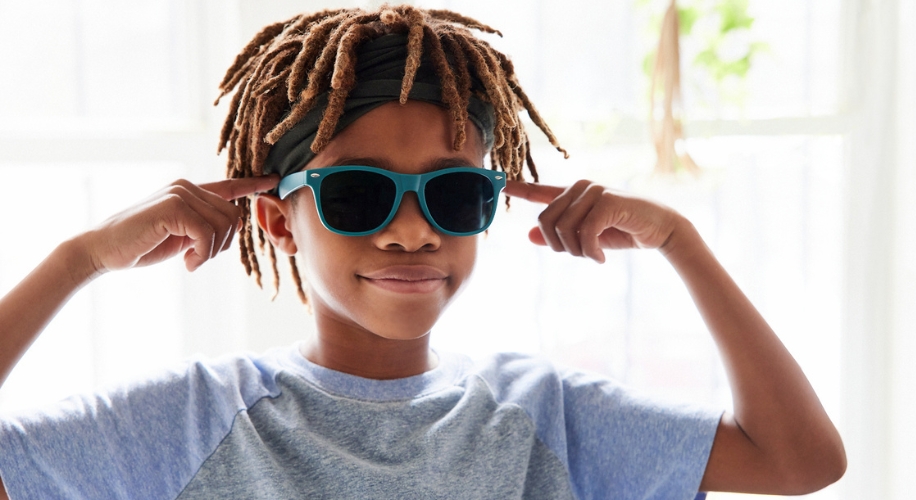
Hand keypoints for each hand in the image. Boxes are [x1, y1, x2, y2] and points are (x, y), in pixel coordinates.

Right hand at [79, 176, 278, 274]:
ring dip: (211, 253)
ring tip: (189, 260)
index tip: (274, 180)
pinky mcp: (174, 207)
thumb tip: (236, 222)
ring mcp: (180, 194)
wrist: (104, 250)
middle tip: (197, 258)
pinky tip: (187, 262)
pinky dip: (202, 255)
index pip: (228, 186)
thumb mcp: (181, 234)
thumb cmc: (142, 244)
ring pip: (224, 227)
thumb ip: (205, 225)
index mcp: (190, 192)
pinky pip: (208, 234)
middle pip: (234, 218)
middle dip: (222, 245)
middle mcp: (187, 187)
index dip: (252, 184)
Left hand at [504, 179, 682, 262]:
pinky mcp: (606, 201)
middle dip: (560, 246)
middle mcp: (580, 187)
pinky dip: (590, 252)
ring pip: (563, 229)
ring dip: (578, 252)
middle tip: (582, 255)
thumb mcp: (588, 237)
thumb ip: (560, 235)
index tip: (500, 184)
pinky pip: (584, 232)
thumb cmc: (624, 231)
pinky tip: (601, 258)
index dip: (519, 189)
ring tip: (595, 256)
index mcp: (573, 194)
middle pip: (545, 221)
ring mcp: (593, 191)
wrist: (661, 229)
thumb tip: (529, 234)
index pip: (540, 190)